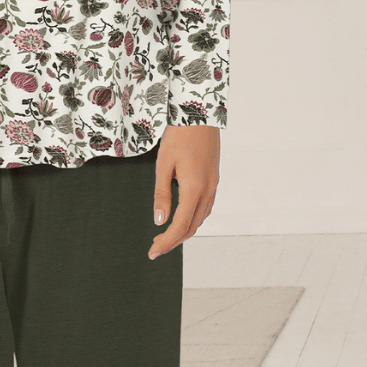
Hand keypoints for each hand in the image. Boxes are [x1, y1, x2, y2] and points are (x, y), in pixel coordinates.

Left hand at [148, 124, 219, 258]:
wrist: (199, 114)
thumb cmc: (179, 136)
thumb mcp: (164, 164)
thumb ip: (162, 193)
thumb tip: (159, 220)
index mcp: (194, 188)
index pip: (180, 225)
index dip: (166, 242)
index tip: (153, 252)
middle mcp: (208, 190)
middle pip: (192, 226)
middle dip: (174, 240)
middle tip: (155, 247)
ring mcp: (213, 185)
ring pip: (200, 218)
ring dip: (184, 230)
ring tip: (166, 235)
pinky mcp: (214, 179)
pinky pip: (205, 207)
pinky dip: (193, 218)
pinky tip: (182, 216)